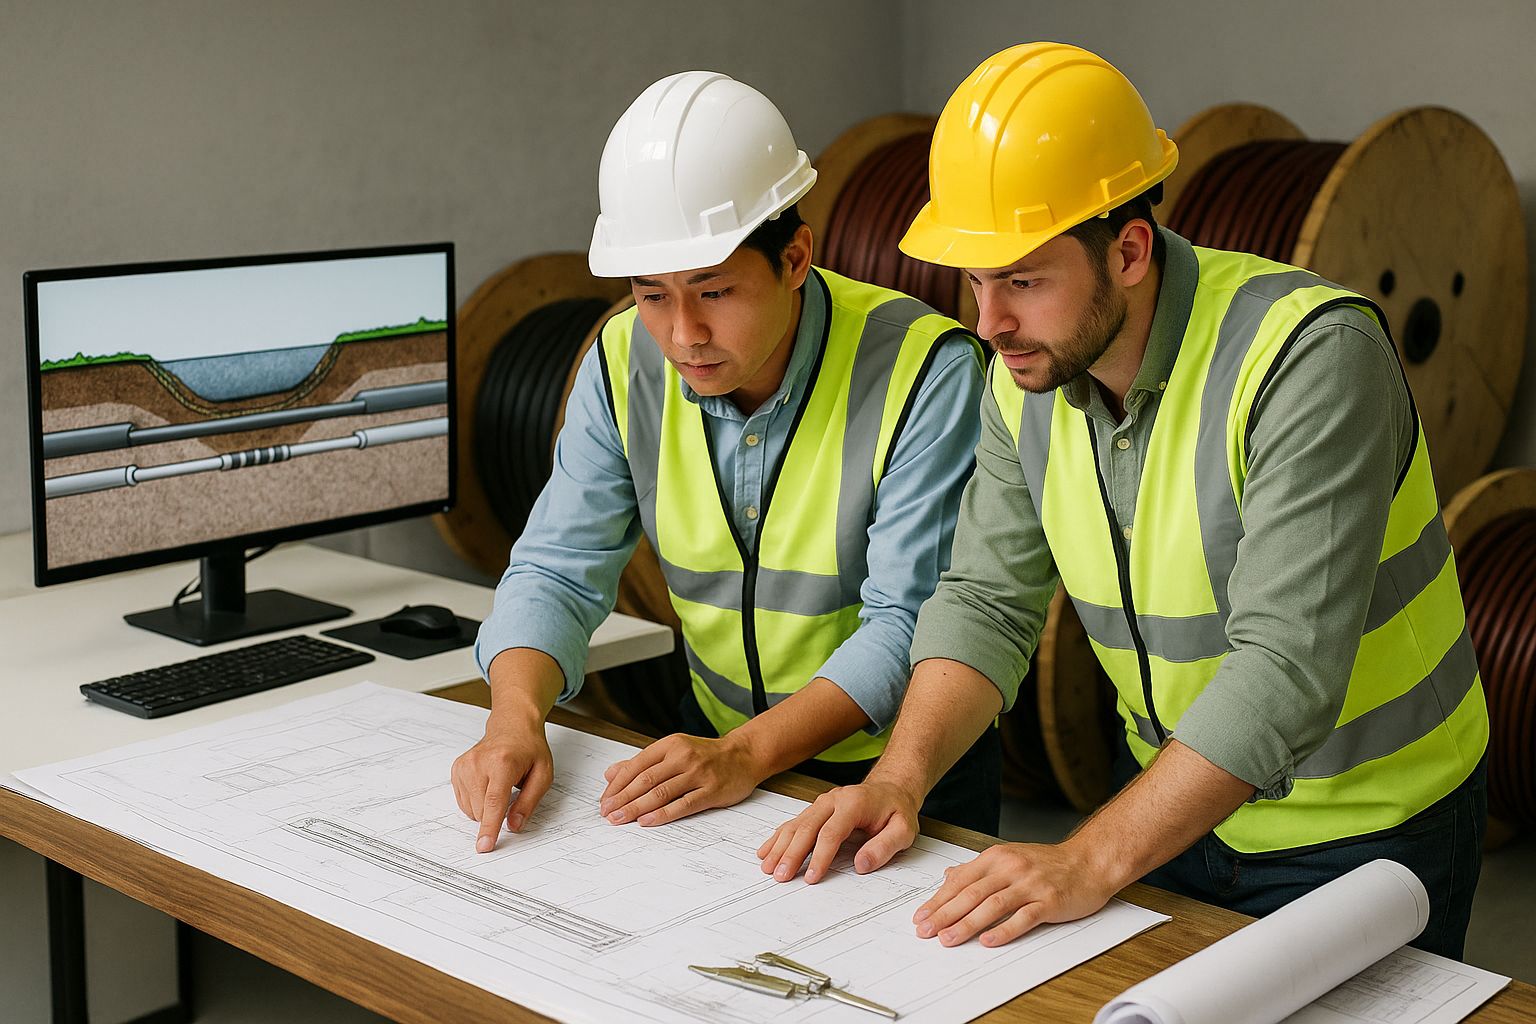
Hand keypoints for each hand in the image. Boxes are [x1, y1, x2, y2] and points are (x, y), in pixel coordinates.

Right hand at [450, 709, 553, 852]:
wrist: (512, 726)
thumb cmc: (529, 750)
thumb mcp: (543, 775)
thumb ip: (528, 803)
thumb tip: (513, 826)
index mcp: (502, 763)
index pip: (493, 803)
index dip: (489, 828)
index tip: (483, 846)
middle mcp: (478, 763)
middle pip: (482, 810)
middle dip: (497, 813)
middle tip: (510, 790)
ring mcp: (464, 765)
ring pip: (471, 810)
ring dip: (486, 808)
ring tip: (499, 784)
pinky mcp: (456, 769)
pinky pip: (463, 802)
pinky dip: (477, 801)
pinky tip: (487, 785)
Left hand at [598, 733, 761, 825]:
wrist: (744, 755)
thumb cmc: (706, 755)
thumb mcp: (673, 750)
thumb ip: (643, 762)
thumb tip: (610, 774)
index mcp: (670, 745)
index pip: (636, 765)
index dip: (617, 785)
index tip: (604, 800)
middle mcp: (683, 757)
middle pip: (645, 780)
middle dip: (622, 798)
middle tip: (607, 813)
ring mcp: (698, 774)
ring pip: (661, 792)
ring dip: (636, 808)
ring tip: (620, 819)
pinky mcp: (712, 790)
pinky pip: (684, 804)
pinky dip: (663, 814)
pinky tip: (647, 821)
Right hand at [756, 780, 920, 883]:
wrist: (891, 789)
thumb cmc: (896, 811)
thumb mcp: (904, 830)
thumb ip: (884, 847)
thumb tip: (862, 865)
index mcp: (854, 803)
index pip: (832, 832)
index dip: (820, 856)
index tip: (811, 877)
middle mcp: (833, 800)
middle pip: (807, 827)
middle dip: (792, 853)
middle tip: (781, 876)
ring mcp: (822, 803)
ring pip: (796, 824)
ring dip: (780, 846)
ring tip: (768, 867)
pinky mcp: (816, 809)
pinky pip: (793, 822)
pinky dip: (778, 837)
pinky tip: (766, 850)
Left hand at [912, 840, 1115, 946]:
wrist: (1089, 861)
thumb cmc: (1048, 863)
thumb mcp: (1009, 858)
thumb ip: (978, 869)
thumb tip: (949, 877)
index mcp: (996, 858)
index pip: (960, 881)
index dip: (938, 900)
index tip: (920, 917)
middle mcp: (1010, 868)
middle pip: (971, 893)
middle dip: (944, 914)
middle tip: (926, 931)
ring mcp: (1030, 884)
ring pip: (992, 905)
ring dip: (967, 924)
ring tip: (948, 939)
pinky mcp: (1049, 901)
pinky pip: (1023, 917)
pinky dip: (1004, 930)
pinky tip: (988, 941)